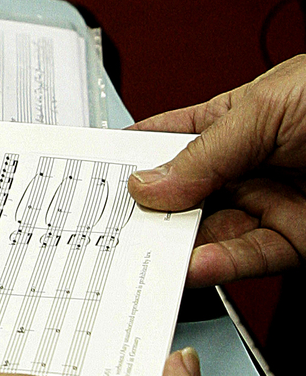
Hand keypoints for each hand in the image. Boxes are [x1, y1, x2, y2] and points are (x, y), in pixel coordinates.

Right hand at [127, 53, 305, 285]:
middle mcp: (249, 163)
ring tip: (156, 255)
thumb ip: (204, 153)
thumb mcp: (265, 110)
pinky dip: (223, 264)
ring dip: (182, 247)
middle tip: (115, 229)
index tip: (91, 182)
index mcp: (236, 118)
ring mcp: (272, 202)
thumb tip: (147, 184)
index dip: (130, 160)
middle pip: (183, 196)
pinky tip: (200, 264)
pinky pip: (251, 257)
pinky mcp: (299, 239)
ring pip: (212, 232)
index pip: (168, 141)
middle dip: (149, 214)